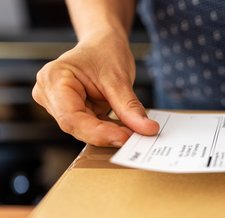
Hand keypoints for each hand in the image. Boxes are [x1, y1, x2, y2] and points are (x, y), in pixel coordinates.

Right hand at [32, 33, 158, 146]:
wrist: (102, 44)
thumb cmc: (105, 52)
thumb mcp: (119, 78)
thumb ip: (129, 106)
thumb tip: (147, 129)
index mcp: (54, 79)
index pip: (71, 117)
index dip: (98, 132)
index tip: (124, 138)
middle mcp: (49, 94)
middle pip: (77, 126)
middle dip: (107, 134)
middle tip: (136, 138)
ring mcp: (58, 104)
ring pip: (85, 130)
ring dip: (110, 133)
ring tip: (135, 132)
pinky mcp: (72, 112)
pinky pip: (91, 127)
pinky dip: (110, 130)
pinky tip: (127, 129)